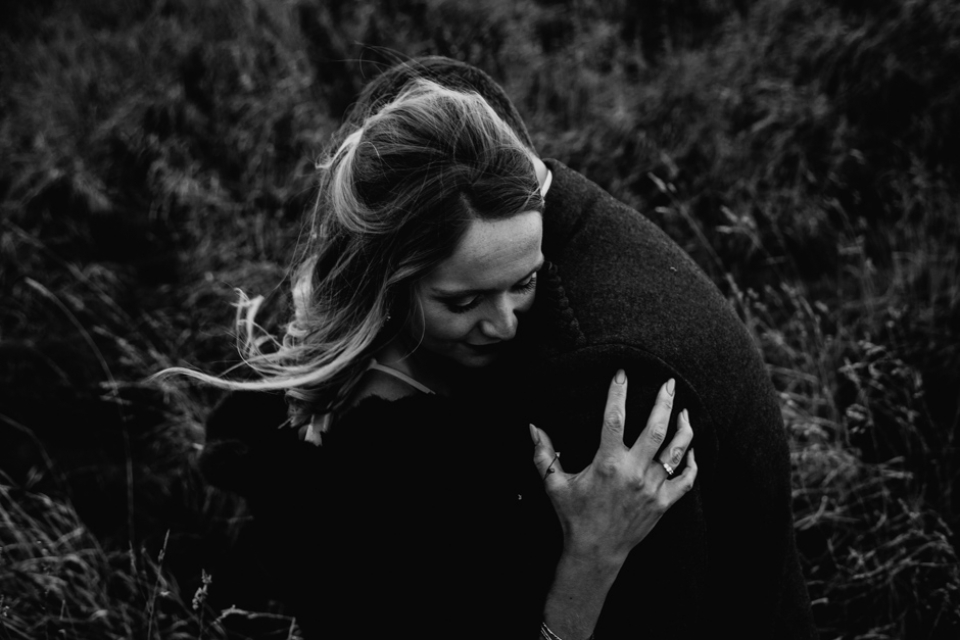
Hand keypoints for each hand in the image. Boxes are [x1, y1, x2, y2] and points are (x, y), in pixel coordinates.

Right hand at [531, 371, 696, 565]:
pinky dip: (691, 464)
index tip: (622, 374)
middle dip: (664, 402)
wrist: (596, 552)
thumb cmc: (573, 516)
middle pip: (655, 429)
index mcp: (607, 463)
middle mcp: (633, 472)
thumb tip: (533, 426)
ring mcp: (652, 488)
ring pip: (675, 451)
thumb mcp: (554, 484)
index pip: (614, 418)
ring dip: (683, 429)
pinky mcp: (663, 503)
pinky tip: (690, 450)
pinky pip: (686, 481)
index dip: (618, 393)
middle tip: (670, 382)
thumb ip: (543, 454)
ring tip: (685, 411)